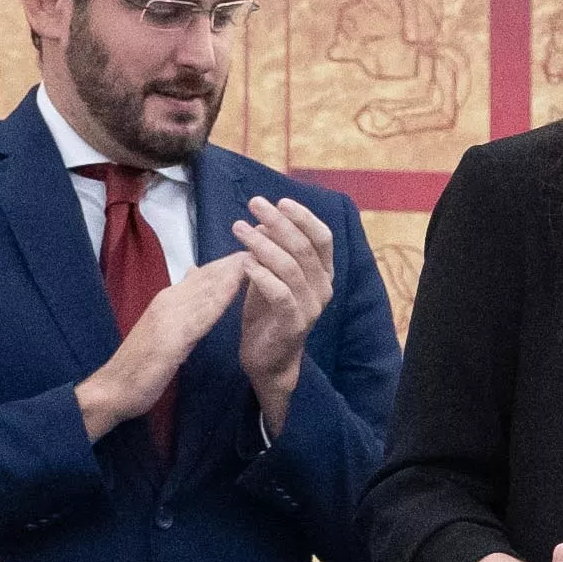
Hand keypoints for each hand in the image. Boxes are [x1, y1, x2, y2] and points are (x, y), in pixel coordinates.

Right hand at [78, 251, 254, 438]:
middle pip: (208, 275)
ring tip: (258, 253)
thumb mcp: (162, 328)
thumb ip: (179, 303)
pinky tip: (236, 288)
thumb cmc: (140, 363)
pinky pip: (200, 315)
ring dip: (233, 271)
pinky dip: (219, 299)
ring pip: (206, 289)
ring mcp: (168, 317)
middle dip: (237, 258)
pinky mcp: (171, 337)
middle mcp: (168, 301)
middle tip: (265, 238)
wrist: (114, 389)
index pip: (204, 275)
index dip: (229, 262)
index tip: (255, 248)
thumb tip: (192, 272)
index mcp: (167, 300)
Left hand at [226, 197, 337, 427]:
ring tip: (238, 229)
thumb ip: (272, 252)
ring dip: (262, 244)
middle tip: (254, 204)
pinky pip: (281, 293)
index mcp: (322, 274)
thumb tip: (263, 220)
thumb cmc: (268, 314)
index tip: (279, 201)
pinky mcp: (294, 323)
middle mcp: (323, 288)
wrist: (266, 360)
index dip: (303, 216)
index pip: (322, 237)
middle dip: (278, 222)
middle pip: (304, 246)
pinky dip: (262, 275)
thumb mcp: (271, 276)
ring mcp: (311, 307)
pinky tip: (244, 262)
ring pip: (291, 266)